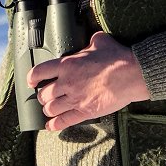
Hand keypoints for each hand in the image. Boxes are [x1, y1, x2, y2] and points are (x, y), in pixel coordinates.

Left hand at [28, 30, 149, 130]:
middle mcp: (67, 83)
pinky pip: (65, 121)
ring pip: (51, 108)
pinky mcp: (85, 112)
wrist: (133, 75)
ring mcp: (76, 99)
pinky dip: (55, 125)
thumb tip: (92, 39)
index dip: (32, 77)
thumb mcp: (100, 41)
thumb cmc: (117, 58)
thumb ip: (90, 42)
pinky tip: (51, 126)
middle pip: (44, 94)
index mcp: (67, 65)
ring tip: (49, 108)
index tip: (31, 81)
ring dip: (48, 109)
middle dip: (42, 95)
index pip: (39, 72)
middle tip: (45, 95)